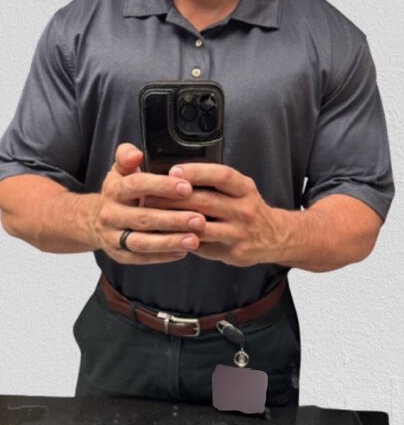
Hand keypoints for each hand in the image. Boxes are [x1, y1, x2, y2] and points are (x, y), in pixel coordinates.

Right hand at [91, 143, 206, 263]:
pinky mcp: (118, 255)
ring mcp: (112, 237)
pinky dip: (162, 256)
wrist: (93, 220)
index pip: (138, 185)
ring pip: (142, 242)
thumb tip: (136, 153)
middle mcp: (110, 214)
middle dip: (173, 219)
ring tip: (195, 239)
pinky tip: (183, 252)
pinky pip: (141, 258)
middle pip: (143, 218)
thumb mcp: (119, 171)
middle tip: (200, 220)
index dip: (162, 186)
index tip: (187, 188)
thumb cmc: (119, 193)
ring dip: (169, 242)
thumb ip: (127, 156)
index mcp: (113, 190)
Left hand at [143, 163, 285, 266]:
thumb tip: (177, 174)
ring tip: (152, 215)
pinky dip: (182, 239)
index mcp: (245, 189)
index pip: (221, 176)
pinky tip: (165, 234)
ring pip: (200, 226)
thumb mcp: (240, 189)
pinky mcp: (231, 252)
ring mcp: (238, 233)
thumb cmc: (247, 208)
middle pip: (205, 201)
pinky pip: (201, 246)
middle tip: (149, 195)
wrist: (274, 237)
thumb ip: (215, 182)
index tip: (174, 171)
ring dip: (174, 221)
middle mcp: (244, 210)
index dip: (196, 172)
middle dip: (174, 198)